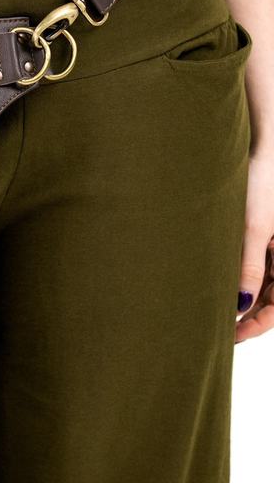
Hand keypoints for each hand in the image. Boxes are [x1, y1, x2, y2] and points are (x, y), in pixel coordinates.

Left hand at [236, 147, 273, 342]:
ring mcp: (273, 245)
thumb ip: (249, 266)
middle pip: (271, 297)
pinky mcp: (259, 235)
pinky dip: (237, 280)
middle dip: (250, 316)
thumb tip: (240, 306)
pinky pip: (253, 266)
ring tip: (214, 313)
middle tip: (220, 331)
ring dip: (242, 300)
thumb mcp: (253, 227)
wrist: (254, 148)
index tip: (234, 334)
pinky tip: (217, 288)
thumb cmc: (259, 182)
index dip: (260, 324)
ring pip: (261, 284)